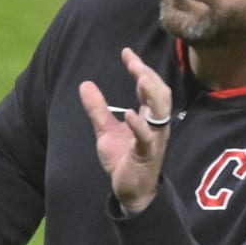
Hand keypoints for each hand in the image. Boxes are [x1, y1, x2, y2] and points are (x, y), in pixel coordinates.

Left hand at [79, 48, 172, 213]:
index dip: (139, 68)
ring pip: (160, 112)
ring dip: (151, 94)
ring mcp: (153, 139)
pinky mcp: (146, 155)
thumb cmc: (123, 159)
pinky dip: (139, 125)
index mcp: (148, 117)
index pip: (148, 86)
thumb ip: (98, 109)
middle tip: (134, 61)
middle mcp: (156, 125)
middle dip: (148, 75)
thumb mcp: (106, 130)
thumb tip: (85, 84)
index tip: (126, 52)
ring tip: (140, 77)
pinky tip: (130, 114)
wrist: (130, 192)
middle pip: (159, 94)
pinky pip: (147, 138)